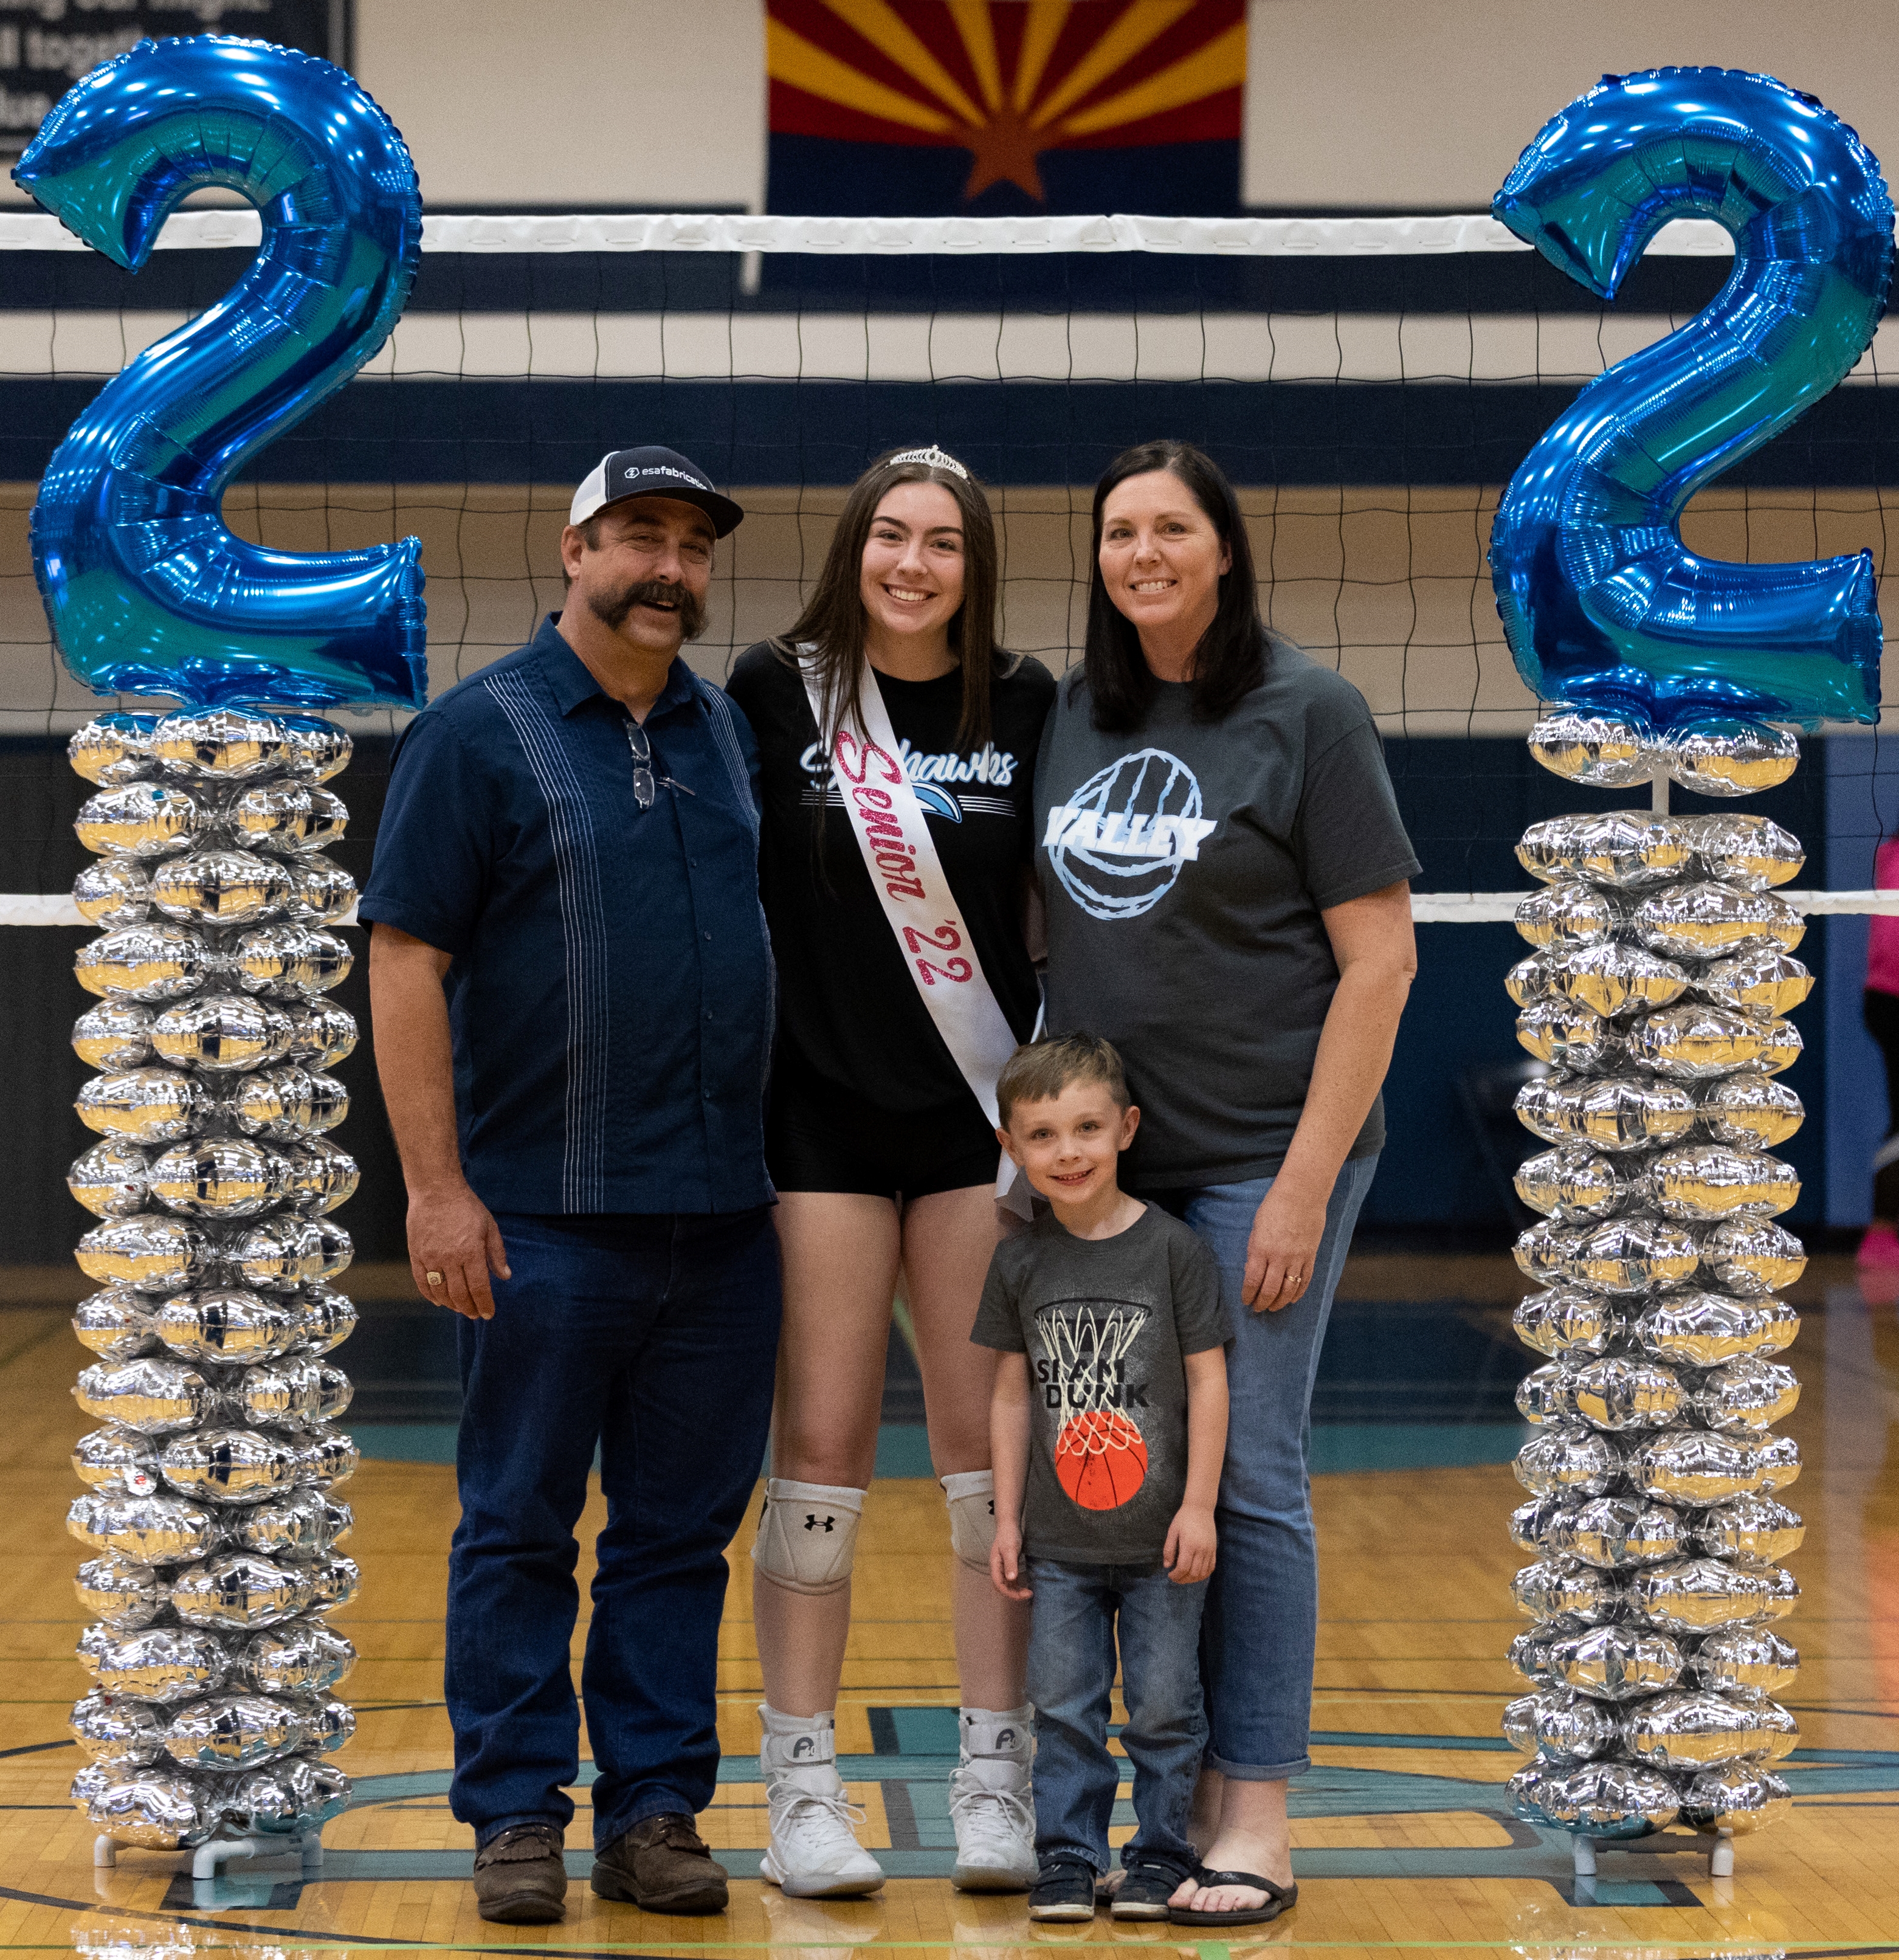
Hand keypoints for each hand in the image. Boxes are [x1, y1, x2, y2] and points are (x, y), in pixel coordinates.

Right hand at [408, 1182, 510, 1319]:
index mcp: (471, 1251)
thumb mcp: (489, 1226)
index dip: (485, 1304)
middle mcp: (450, 1258)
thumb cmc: (466, 1207)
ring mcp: (430, 1258)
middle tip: (475, 1315)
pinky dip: (430, 1296)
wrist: (436, 1191)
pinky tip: (439, 1301)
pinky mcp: (416, 1255)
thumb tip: (505, 1276)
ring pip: (440, 1292)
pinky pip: (422, 1282)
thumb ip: (497, 1253)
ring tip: (460, 1309)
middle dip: (469, 1308)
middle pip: (460, 1294)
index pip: (479, 1287)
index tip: (489, 1314)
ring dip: (452, 1305)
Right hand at [990, 1529, 1031, 1600]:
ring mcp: (1002, 1567)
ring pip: (1007, 1584)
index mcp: (995, 1565)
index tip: (1023, 1595)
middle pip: (1002, 1587)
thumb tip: (1011, 1579)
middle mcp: (998, 1568)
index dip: (1010, 1593)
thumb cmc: (1008, 1535)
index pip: (999, 1585)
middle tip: (1028, 1594)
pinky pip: (1011, 1579)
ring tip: (1028, 1592)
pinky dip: (1017, 1584)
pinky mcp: (1008, 1565)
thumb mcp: (1010, 1549)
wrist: (1009, 1525)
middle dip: (1014, 1594)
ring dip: (1016, 1590)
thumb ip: (1010, 1564)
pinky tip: (1025, 1585)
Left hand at [1163, 1504, 1215, 1582]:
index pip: (1183, 1568)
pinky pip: (1211, 1567)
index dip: (1176, 1575)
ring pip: (1203, 1573)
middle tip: (1175, 1578)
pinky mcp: (1214, 1549)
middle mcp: (1201, 1550)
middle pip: (1194, 1573)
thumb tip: (1167, 1566)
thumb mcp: (1172, 1531)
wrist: (1200, 1508)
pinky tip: (1196, 1574)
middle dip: (1183, 1579)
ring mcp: (1209, 1550)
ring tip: (1184, 1577)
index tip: (1170, 1575)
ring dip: (1193, 1579)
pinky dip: (1204, 1574)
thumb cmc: (1184, 1518)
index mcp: (1189, 1545)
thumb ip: (1169, 1549)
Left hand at [1241, 1176, 1329, 1312]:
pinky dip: (1298, 1293)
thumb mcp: (1257, 1228)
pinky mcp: (1311, 1256)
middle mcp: (1279, 1257)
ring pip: (1288, 1290)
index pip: (1252, 1280)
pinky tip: (1292, 1299)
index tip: (1245, 1300)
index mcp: (1261, 1249)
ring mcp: (1297, 1258)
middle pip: (1270, 1290)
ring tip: (1273, 1307)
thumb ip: (1255, 1251)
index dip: (1248, 1294)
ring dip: (1279, 1302)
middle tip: (1258, 1308)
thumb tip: (1252, 1271)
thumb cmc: (1274, 1206)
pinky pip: (1305, 1281)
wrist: (1302, 1194)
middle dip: (1262, 1302)